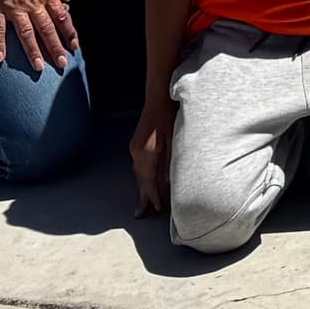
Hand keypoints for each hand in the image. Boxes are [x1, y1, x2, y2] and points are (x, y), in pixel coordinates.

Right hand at [0, 0, 76, 72]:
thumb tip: (67, 0)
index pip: (61, 18)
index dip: (69, 33)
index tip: (74, 46)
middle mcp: (33, 4)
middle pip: (48, 29)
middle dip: (56, 47)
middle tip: (62, 64)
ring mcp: (15, 8)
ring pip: (27, 33)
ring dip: (33, 51)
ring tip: (39, 66)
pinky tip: (1, 58)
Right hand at [130, 98, 175, 216]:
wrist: (159, 94)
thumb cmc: (170, 114)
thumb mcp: (174, 138)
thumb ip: (170, 161)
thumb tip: (168, 182)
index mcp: (146, 152)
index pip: (149, 181)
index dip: (153, 196)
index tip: (158, 209)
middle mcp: (137, 152)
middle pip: (140, 180)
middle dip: (144, 197)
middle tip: (144, 214)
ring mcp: (135, 147)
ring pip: (138, 174)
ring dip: (143, 188)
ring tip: (145, 203)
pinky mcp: (137, 143)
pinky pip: (139, 166)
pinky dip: (143, 177)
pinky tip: (147, 182)